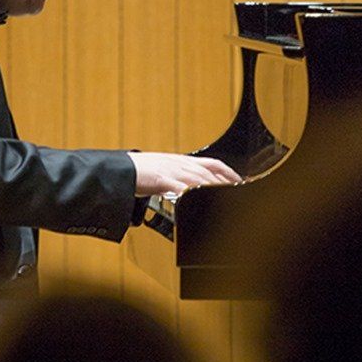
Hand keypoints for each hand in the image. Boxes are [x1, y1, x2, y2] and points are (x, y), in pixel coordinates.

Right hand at [128, 152, 242, 196]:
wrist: (121, 170)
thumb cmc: (140, 172)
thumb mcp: (165, 171)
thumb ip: (180, 178)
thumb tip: (192, 188)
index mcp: (183, 161)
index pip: (213, 163)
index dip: (230, 172)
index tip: (241, 181)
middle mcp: (180, 164)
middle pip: (210, 173)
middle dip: (226, 183)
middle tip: (239, 193)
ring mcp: (172, 171)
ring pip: (199, 179)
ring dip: (213, 188)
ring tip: (224, 198)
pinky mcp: (162, 179)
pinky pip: (180, 187)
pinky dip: (191, 194)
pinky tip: (198, 200)